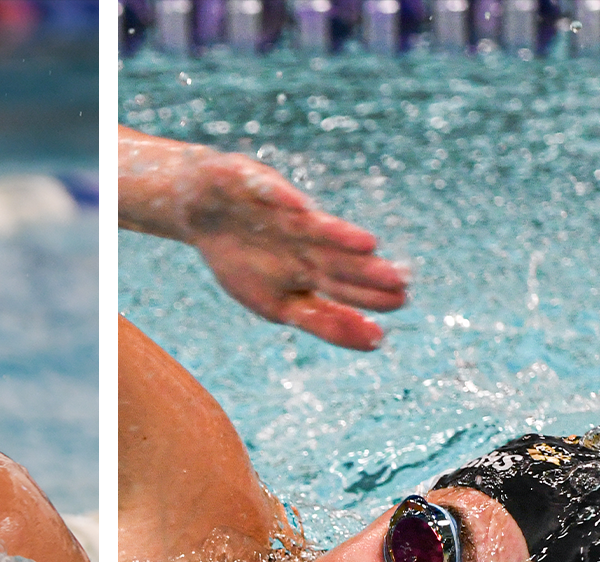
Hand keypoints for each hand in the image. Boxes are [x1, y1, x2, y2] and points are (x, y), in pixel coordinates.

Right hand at [120, 128, 408, 349]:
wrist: (197, 207)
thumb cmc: (245, 259)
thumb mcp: (278, 304)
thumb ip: (326, 322)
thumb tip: (378, 342)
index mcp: (308, 267)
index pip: (343, 285)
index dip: (369, 296)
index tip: (402, 303)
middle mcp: (299, 239)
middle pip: (334, 257)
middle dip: (365, 270)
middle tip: (402, 280)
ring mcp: (277, 211)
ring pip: (309, 225)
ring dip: (336, 235)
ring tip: (367, 245)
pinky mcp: (250, 181)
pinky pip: (264, 191)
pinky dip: (279, 198)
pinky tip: (297, 206)